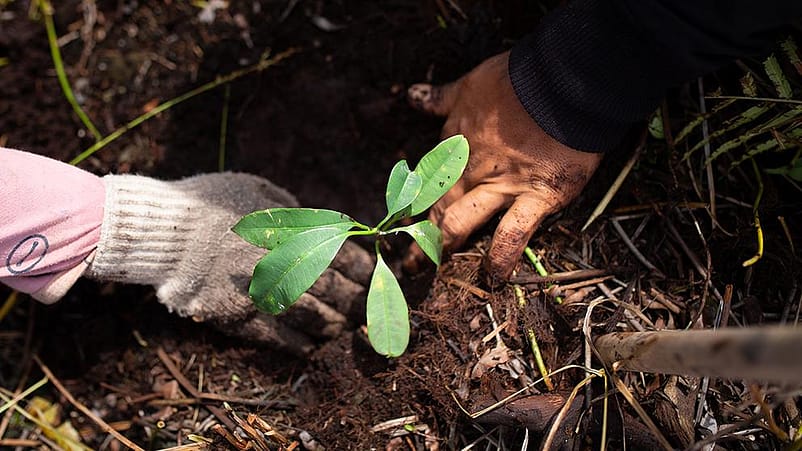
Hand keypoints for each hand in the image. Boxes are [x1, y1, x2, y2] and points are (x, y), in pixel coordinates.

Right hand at [85, 173, 371, 354]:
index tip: (374, 279)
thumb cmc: (205, 201)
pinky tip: (310, 347)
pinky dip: (299, 344)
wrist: (159, 229)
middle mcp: (282, 260)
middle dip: (356, 303)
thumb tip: (319, 224)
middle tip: (366, 313)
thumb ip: (291, 209)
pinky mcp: (237, 314)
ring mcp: (261, 290)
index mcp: (290, 228)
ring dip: (333, 326)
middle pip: (334, 289)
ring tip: (341, 330)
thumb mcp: (254, 189)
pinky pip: (278, 337)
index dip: (365, 271)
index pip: (343, 254)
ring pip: (313, 316)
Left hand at [406, 51, 602, 279]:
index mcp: (456, 140)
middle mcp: (471, 167)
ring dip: (442, 247)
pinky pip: (512, 233)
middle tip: (407, 257)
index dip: (414, 198)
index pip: (428, 176)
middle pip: (437, 204)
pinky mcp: (536, 197)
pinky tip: (494, 277)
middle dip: (418, 232)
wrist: (562, 82)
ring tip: (429, 269)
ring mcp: (502, 185)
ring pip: (461, 221)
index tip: (404, 216)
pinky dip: (502, 257)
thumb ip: (442, 97)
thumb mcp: (471, 83)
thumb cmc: (518, 78)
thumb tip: (413, 96)